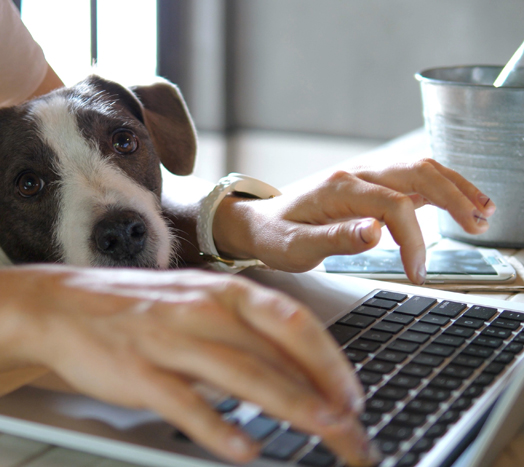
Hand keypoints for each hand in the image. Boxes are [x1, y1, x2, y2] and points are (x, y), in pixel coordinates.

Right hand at [17, 267, 379, 465]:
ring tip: (323, 432)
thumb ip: (242, 332)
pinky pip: (185, 401)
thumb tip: (294, 369)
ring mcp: (169, 339)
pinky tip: (244, 449)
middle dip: (324, 393)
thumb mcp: (195, 303)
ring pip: (242, 374)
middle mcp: (202, 310)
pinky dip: (218, 427)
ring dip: (290, 405)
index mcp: (221, 291)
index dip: (331, 360)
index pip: (292, 322)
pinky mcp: (138, 370)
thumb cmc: (137, 306)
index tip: (353, 395)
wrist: (62, 304)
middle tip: (353, 430)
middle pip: (277, 353)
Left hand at [213, 159, 495, 283]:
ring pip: (420, 169)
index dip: (413, 239)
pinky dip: (441, 188)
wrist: (258, 222)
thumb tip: (376, 233)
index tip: (417, 271)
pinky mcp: (369, 186)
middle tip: (478, 227)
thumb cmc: (274, 235)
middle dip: (453, 198)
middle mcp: (356, 175)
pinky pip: (412, 178)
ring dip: (454, 187)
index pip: (394, 205)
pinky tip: (461, 203)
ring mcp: (365, 176)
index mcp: (339, 189)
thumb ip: (334, 239)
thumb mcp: (295, 248)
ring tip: (483, 212)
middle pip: (417, 173)